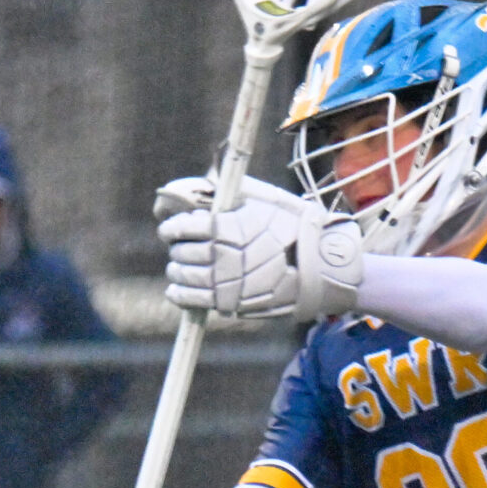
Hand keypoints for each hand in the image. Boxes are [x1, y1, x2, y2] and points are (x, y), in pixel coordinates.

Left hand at [159, 198, 301, 316]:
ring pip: (184, 276)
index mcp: (227, 226)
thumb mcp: (265, 199)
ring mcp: (226, 281)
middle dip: (177, 247)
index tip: (169, 229)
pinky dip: (179, 294)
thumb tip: (203, 185)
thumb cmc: (292, 225)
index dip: (172, 228)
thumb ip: (232, 192)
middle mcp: (223, 255)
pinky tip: (177, 290)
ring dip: (177, 270)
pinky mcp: (230, 302)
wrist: (317, 263)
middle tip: (180, 246)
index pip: (183, 227)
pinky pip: (192, 300)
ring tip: (179, 266)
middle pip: (182, 252)